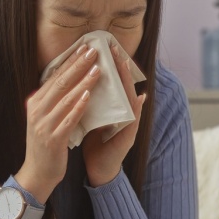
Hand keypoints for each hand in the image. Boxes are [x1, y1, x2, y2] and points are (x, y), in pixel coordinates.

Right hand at [14, 43, 100, 202]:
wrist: (37, 174)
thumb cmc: (45, 144)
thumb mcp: (44, 118)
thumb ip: (53, 100)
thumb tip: (66, 78)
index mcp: (35, 103)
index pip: (54, 77)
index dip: (70, 61)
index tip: (84, 47)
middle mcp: (37, 111)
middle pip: (60, 83)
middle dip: (78, 65)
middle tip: (93, 50)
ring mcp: (44, 125)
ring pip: (66, 98)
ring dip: (82, 82)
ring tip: (97, 69)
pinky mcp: (53, 139)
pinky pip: (68, 119)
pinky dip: (78, 106)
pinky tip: (89, 96)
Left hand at [83, 42, 145, 187]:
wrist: (98, 170)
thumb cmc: (94, 143)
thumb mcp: (89, 118)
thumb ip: (89, 102)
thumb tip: (78, 82)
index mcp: (111, 108)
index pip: (111, 83)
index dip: (108, 66)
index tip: (102, 48)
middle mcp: (123, 114)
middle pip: (123, 86)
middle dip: (120, 68)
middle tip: (116, 49)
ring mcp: (128, 125)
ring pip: (130, 99)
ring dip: (128, 83)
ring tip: (125, 66)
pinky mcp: (128, 138)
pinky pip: (133, 121)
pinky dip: (136, 110)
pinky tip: (140, 98)